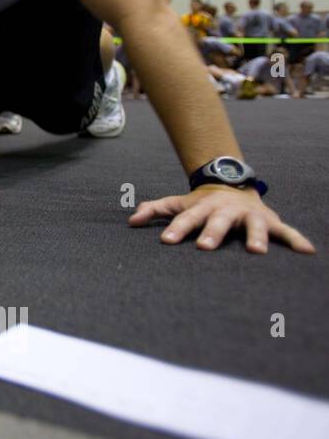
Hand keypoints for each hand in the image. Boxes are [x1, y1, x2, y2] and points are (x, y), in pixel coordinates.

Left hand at [128, 185, 314, 253]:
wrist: (233, 186)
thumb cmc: (202, 204)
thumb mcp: (179, 204)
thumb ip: (156, 210)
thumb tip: (131, 221)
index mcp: (204, 208)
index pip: (187, 219)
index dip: (177, 229)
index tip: (167, 241)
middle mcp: (227, 211)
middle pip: (218, 223)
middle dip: (212, 234)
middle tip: (205, 248)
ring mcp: (250, 216)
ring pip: (253, 227)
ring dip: (255, 237)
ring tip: (256, 252)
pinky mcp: (271, 222)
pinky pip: (286, 232)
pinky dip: (297, 240)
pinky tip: (308, 251)